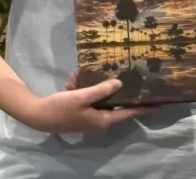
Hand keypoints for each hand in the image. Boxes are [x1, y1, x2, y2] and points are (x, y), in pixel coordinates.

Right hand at [18, 73, 151, 133]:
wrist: (36, 115)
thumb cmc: (61, 108)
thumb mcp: (82, 96)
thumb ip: (102, 90)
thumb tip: (120, 84)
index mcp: (103, 120)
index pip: (128, 113)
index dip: (143, 108)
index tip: (159, 103)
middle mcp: (99, 121)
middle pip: (113, 102)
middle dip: (111, 87)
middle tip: (126, 74)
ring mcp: (89, 117)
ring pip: (97, 96)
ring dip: (90, 85)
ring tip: (78, 78)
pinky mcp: (80, 112)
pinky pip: (86, 97)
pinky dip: (80, 88)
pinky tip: (72, 80)